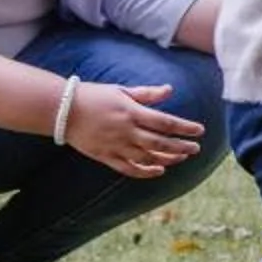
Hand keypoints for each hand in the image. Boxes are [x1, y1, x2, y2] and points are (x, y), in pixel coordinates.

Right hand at [63, 81, 206, 178]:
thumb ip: (147, 94)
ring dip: (167, 159)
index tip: (200, 130)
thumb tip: (170, 89)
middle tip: (196, 148)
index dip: (184, 128)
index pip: (165, 122)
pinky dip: (146, 172)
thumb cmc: (94, 96)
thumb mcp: (121, 90)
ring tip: (181, 157)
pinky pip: (129, 168)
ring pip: (147, 157)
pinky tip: (159, 171)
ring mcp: (115, 145)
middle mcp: (126, 131)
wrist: (61, 109)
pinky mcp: (105, 156)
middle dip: (181, 146)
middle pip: (160, 142)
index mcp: (131, 112)